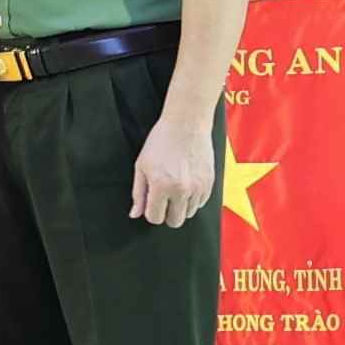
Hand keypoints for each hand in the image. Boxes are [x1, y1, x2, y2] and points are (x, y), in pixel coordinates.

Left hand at [132, 113, 217, 227]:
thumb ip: (138, 192)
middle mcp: (181, 189)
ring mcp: (197, 187)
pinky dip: (193, 199)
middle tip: (164, 198)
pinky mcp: (209, 183)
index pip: (155, 217)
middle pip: (175, 221)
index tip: (151, 201)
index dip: (151, 211)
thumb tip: (135, 213)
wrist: (187, 123)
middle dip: (166, 213)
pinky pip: (201, 203)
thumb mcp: (142, 165)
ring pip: (189, 214)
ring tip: (176, 187)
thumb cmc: (162, 140)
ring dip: (181, 206)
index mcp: (161, 185)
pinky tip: (187, 183)